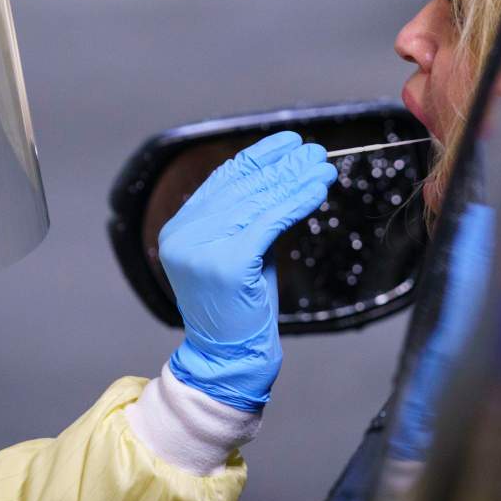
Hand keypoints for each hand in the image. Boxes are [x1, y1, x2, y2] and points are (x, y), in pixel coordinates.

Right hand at [160, 131, 337, 410]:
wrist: (229, 358)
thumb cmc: (239, 308)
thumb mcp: (239, 251)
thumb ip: (248, 215)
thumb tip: (284, 173)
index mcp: (178, 229)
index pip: (222, 179)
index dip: (258, 157)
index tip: (288, 141)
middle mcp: (182, 234)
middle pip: (243, 186)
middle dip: (284, 166)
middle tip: (315, 151)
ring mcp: (201, 248)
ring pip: (259, 201)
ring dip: (296, 179)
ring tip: (323, 166)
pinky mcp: (227, 262)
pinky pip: (270, 221)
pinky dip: (298, 201)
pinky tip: (317, 189)